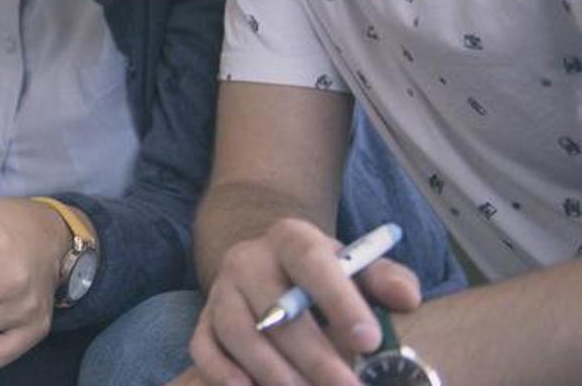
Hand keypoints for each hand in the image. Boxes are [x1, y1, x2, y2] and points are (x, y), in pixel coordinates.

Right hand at [185, 218, 422, 385]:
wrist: (267, 265)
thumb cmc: (325, 275)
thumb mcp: (358, 265)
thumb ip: (386, 278)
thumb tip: (407, 299)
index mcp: (291, 239)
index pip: (312, 263)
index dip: (339, 301)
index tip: (370, 341)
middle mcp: (247, 260)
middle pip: (275, 309)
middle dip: (314, 356)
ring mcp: (221, 291)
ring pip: (238, 331)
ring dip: (273, 371)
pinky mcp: (203, 321)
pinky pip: (203, 347)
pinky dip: (222, 372)